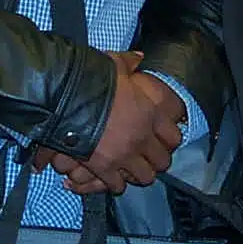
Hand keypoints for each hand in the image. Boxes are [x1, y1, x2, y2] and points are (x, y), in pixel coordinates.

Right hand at [33, 52, 176, 194]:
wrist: (67, 98)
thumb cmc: (94, 79)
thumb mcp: (114, 65)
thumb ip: (129, 63)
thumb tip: (139, 57)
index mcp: (151, 113)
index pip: (175, 135)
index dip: (170, 137)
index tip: (164, 137)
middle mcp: (143, 136)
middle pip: (163, 160)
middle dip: (156, 158)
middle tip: (148, 155)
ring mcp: (126, 154)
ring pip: (146, 176)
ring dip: (140, 173)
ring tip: (132, 168)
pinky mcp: (106, 167)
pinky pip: (118, 185)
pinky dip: (116, 184)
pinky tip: (112, 178)